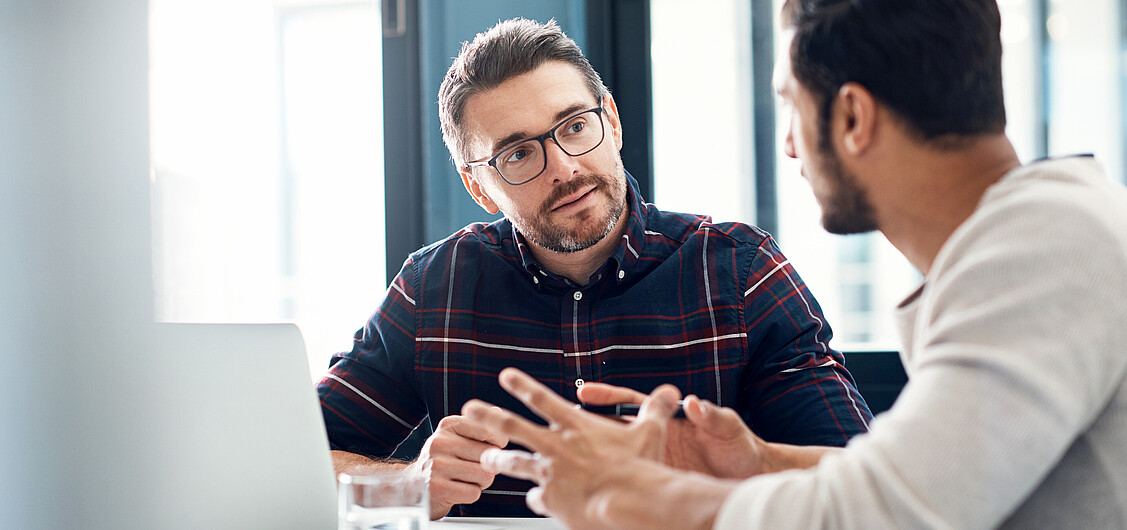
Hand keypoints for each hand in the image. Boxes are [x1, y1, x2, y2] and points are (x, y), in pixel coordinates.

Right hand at [407, 414, 507, 518]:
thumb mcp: (457, 437)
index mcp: (448, 425)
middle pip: (489, 455)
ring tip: (465, 479)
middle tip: (472, 468)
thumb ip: (479, 426)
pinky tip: (457, 491)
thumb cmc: (445, 460)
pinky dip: (471, 494)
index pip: (490, 431)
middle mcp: (439, 442)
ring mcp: (436, 465)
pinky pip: (474, 493)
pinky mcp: (437, 489)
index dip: (497, 444)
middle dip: (488, 466)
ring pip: (485, 475)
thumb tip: (497, 412)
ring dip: (481, 482)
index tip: (487, 449)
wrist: (414, 485)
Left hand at [462, 368, 686, 527]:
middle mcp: (557, 447)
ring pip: (514, 464)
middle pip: (512, 426)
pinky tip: (535, 502)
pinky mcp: (551, 500)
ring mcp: (550, 474)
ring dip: (498, 461)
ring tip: (487, 459)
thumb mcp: (650, 433)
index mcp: (576, 426)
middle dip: (487, 416)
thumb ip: (656, 410)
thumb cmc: (639, 469)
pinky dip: (537, 499)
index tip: (506, 377)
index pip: (542, 399)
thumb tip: (670, 393)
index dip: (522, 385)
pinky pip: (537, 499)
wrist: (629, 503)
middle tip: (469, 410)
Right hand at [578, 382, 769, 477]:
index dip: (607, 397)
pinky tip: (594, 490)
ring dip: (594, 457)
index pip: (632, 403)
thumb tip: (695, 403)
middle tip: (561, 423)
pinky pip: (632, 482)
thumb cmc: (741, 447)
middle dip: (587, 427)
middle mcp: (658, 439)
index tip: (585, 393)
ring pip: (617, 457)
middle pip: (614, 430)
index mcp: (670, 420)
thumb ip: (713, 415)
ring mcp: (656, 461)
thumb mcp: (729, 428)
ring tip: (565, 459)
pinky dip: (614, 485)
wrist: (751, 476)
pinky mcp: (661, 482)